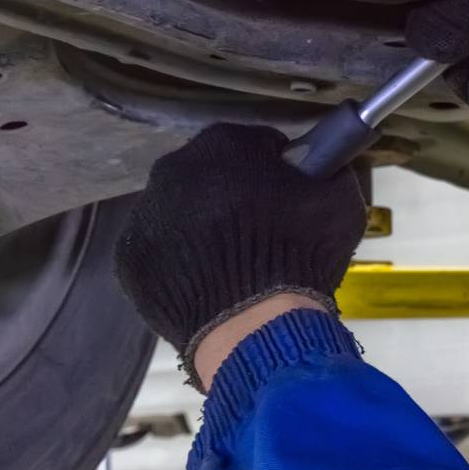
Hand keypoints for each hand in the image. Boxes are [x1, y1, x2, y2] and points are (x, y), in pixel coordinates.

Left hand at [114, 123, 366, 386]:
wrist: (255, 326)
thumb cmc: (300, 253)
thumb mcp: (339, 199)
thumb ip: (328, 171)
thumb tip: (323, 167)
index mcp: (223, 145)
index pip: (255, 144)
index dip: (278, 168)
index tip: (292, 195)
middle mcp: (172, 170)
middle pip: (210, 174)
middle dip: (234, 194)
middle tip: (265, 230)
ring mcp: (144, 217)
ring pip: (180, 211)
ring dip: (204, 226)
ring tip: (238, 263)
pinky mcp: (128, 261)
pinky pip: (161, 250)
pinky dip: (181, 260)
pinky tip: (211, 282)